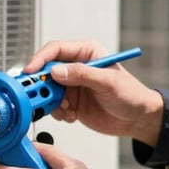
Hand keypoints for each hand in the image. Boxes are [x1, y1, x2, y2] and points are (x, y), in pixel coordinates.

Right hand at [24, 39, 163, 146]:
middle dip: (42, 85)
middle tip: (42, 97)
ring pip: (47, 90)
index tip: (30, 72)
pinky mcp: (70, 102)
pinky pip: (53, 106)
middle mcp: (76, 67)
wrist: (137, 119)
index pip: (55, 50)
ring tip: (66, 110)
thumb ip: (82, 75)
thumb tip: (56, 71)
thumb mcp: (108, 82)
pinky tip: (72, 116)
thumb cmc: (130, 95)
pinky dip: (58, 113)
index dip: (40, 59)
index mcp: (86, 53)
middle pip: (46, 71)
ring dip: (51, 102)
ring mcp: (72, 85)